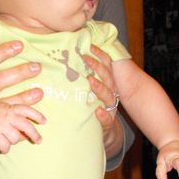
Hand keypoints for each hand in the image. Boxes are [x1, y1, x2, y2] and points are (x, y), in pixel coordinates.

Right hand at [0, 99, 45, 153]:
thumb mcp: (2, 107)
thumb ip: (15, 113)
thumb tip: (27, 126)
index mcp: (10, 108)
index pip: (27, 110)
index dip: (37, 115)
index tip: (44, 121)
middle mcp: (7, 116)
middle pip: (27, 126)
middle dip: (35, 134)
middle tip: (39, 140)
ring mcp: (1, 126)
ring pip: (16, 138)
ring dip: (14, 141)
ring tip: (8, 140)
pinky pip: (6, 146)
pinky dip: (5, 149)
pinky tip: (3, 148)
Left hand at [83, 44, 123, 158]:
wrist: (103, 132)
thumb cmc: (91, 109)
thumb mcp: (89, 93)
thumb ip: (83, 79)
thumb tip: (68, 58)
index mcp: (107, 85)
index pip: (106, 67)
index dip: (100, 55)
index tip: (90, 46)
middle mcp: (111, 95)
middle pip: (107, 78)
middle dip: (97, 67)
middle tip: (85, 58)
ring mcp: (110, 109)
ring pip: (108, 96)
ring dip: (99, 88)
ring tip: (90, 81)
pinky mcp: (108, 124)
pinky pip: (107, 120)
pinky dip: (103, 115)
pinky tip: (98, 111)